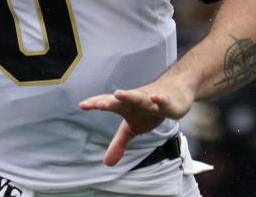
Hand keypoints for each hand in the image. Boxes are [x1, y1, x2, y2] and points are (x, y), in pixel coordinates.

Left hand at [79, 81, 193, 165]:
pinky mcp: (166, 101)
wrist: (173, 94)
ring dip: (129, 95)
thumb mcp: (132, 128)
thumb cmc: (148, 109)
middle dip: (110, 101)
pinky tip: (154, 98)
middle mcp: (135, 100)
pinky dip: (158, 99)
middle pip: (120, 100)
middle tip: (99, 104)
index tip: (82, 105)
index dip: (95, 104)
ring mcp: (150, 99)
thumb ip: (119, 143)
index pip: (108, 104)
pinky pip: (162, 100)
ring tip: (118, 93)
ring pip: (138, 97)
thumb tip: (106, 163)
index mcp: (125, 106)